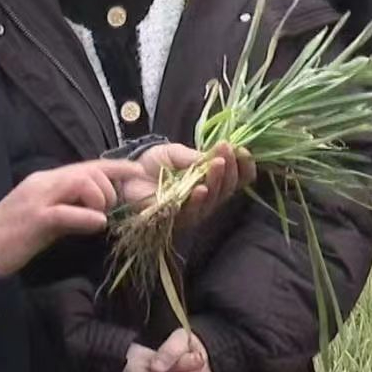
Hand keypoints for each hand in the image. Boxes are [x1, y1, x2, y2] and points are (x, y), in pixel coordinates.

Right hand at [0, 159, 143, 276]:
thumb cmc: (14, 236)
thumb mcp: (48, 218)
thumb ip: (71, 208)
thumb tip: (99, 211)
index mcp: (47, 180)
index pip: (87, 166)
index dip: (115, 167)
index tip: (138, 172)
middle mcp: (44, 183)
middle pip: (88, 170)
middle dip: (109, 186)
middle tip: (111, 208)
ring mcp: (38, 199)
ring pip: (80, 183)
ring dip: (100, 199)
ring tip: (101, 216)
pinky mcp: (35, 219)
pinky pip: (67, 212)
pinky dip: (86, 216)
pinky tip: (98, 223)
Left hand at [126, 142, 256, 229]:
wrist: (127, 173)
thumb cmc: (154, 163)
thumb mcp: (177, 153)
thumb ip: (195, 157)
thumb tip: (218, 156)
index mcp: (210, 180)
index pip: (236, 178)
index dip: (243, 167)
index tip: (244, 151)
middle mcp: (206, 198)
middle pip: (227, 189)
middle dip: (230, 170)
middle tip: (227, 152)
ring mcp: (193, 210)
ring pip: (213, 200)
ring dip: (217, 181)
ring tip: (218, 163)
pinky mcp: (176, 219)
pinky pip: (192, 212)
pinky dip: (198, 200)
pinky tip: (201, 188)